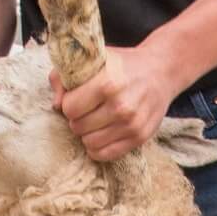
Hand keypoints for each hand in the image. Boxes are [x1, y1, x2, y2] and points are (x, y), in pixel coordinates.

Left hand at [53, 44, 179, 162]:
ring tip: (96, 120)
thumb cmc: (121, 66)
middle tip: (88, 109)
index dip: (69, 103)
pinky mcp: (139, 138)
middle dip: (78, 118)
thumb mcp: (93, 60)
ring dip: (88, 133)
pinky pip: (105, 155)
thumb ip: (65, 76)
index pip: (69, 108)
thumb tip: (56, 105)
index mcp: (108, 82)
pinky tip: (101, 133)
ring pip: (89, 143)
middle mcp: (121, 106)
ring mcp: (132, 124)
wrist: (160, 72)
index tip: (77, 97)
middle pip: (77, 127)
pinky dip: (98, 147)